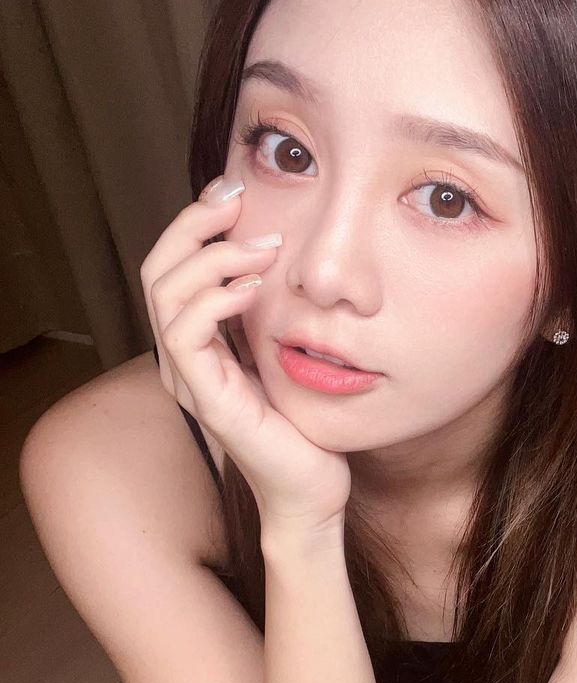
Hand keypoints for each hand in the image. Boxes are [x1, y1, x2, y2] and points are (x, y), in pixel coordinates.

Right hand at [140, 176, 352, 532]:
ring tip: (263, 247)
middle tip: (237, 198)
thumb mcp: (287, 350)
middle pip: (157, 268)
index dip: (195, 222)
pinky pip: (187, 333)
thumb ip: (272, 310)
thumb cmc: (305, 424)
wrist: (313, 490)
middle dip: (194, 224)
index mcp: (197, 343)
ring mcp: (190, 379)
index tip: (235, 191)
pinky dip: (217, 299)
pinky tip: (256, 287)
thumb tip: (286, 252)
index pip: (172, 265)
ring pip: (165, 293)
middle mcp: (182, 358)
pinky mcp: (208, 399)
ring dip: (213, 257)